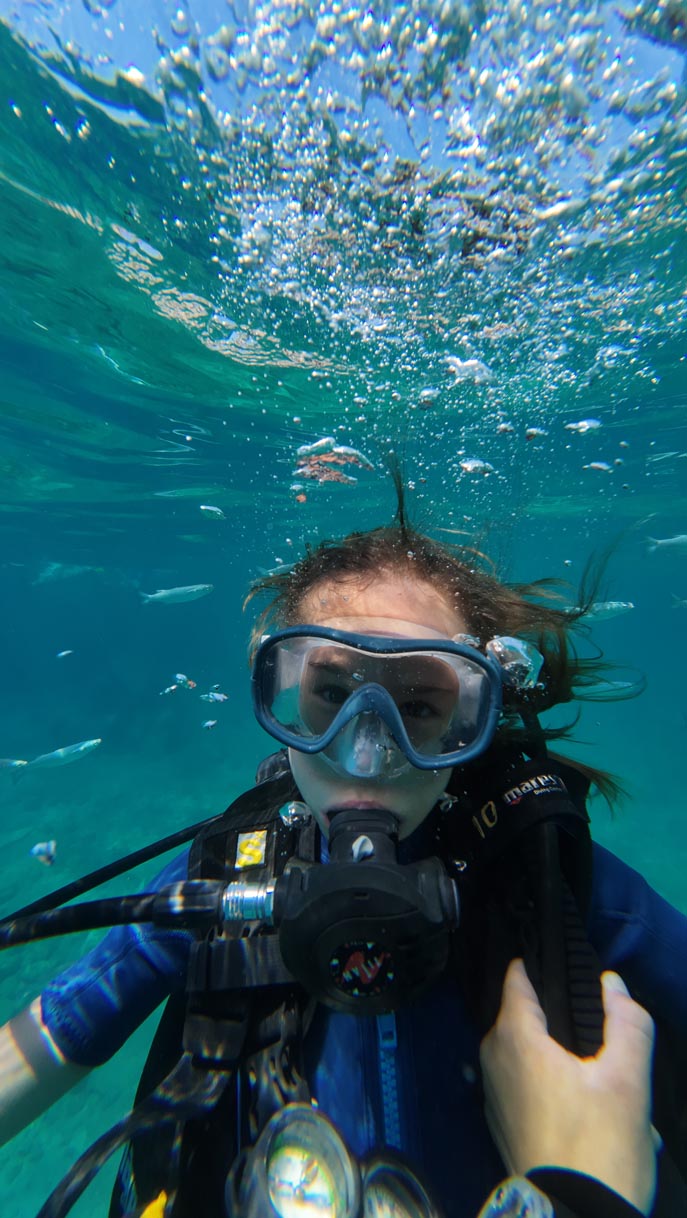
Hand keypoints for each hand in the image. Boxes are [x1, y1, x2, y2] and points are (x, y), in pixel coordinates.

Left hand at [479, 959, 656, 1214]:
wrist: (572, 1217)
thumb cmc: (598, 1146)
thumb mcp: (626, 1080)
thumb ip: (626, 1023)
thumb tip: (612, 983)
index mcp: (515, 1038)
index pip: (517, 979)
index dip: (539, 964)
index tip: (564, 958)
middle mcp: (493, 1059)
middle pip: (520, 1014)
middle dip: (551, 1011)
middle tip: (591, 1016)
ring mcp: (492, 1094)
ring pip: (521, 1049)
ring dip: (551, 1048)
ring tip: (591, 1058)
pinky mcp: (501, 1122)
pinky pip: (520, 1080)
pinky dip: (543, 1076)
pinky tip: (576, 1094)